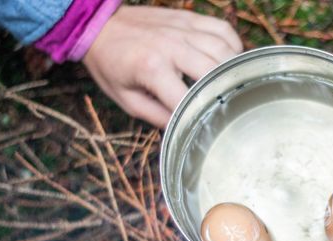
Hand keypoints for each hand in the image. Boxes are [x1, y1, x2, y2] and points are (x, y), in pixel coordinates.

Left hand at [83, 6, 242, 127]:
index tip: (208, 128)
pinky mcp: (189, 18)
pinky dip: (234, 46)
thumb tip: (185, 131)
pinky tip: (229, 61)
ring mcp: (183, 28)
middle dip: (225, 94)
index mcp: (152, 67)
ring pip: (224, 50)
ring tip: (234, 87)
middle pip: (215, 73)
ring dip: (233, 70)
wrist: (99, 26)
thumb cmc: (111, 64)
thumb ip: (158, 117)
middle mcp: (172, 45)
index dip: (201, 117)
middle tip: (230, 109)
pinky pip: (223, 30)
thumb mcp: (127, 100)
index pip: (189, 100)